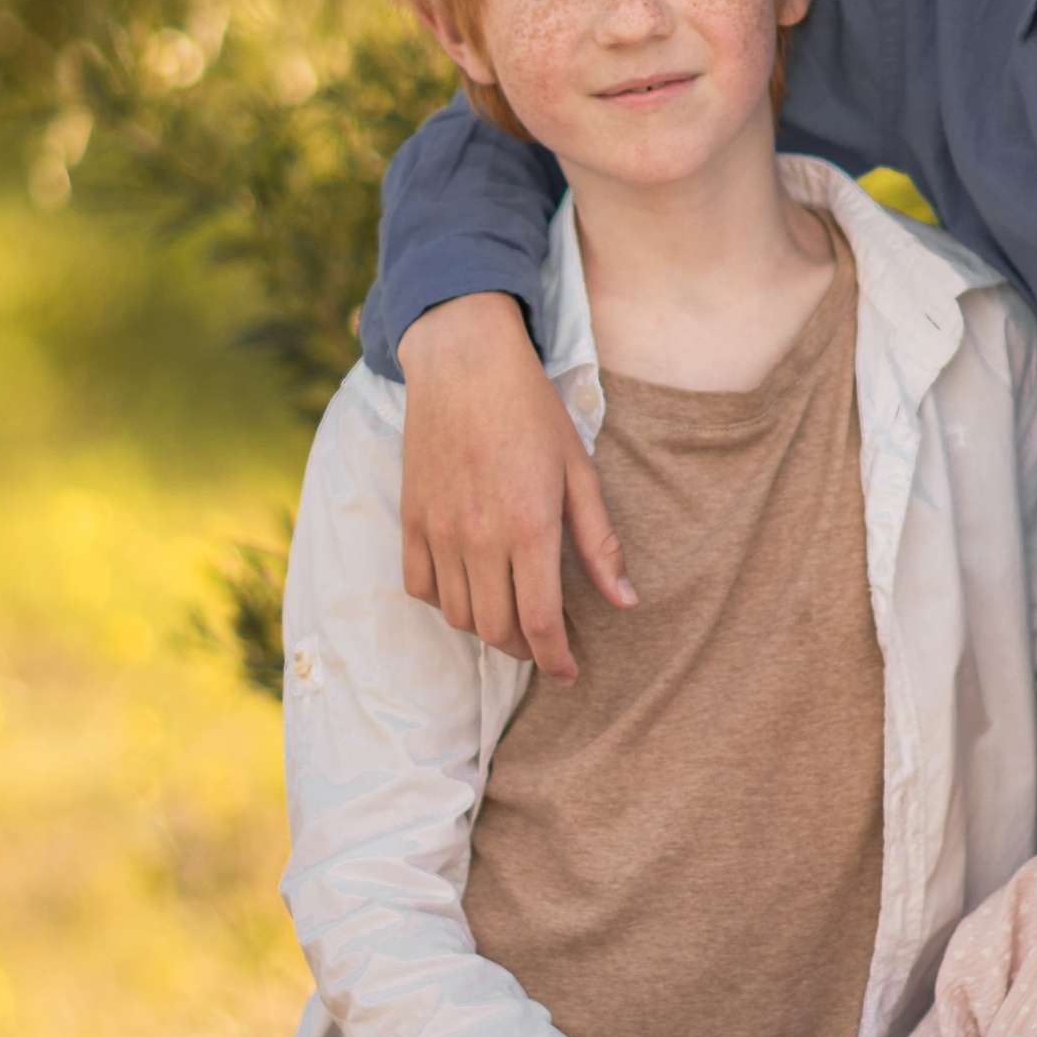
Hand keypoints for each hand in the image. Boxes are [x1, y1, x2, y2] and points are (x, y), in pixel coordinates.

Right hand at [397, 294, 633, 679]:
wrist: (465, 362)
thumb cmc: (532, 411)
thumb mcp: (580, 472)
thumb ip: (600, 543)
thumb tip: (625, 602)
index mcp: (530, 529)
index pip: (540, 623)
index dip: (556, 661)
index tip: (568, 674)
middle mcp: (479, 538)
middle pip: (497, 630)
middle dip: (525, 651)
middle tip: (543, 645)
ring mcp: (439, 530)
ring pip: (457, 615)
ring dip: (486, 630)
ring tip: (509, 616)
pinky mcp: (411, 518)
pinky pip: (419, 586)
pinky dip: (443, 601)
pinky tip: (466, 588)